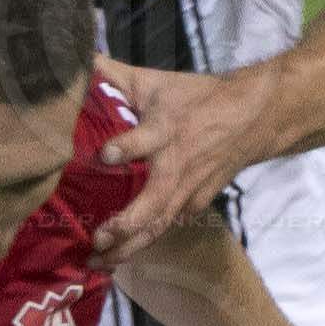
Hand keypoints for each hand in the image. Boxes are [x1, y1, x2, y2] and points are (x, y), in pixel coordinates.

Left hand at [91, 61, 272, 264]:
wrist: (252, 119)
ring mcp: (188, 190)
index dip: (127, 147)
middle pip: (154, 202)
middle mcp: (178, 164)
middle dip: (126, 223)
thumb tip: (71, 62)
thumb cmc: (196, 98)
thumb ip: (112, 76)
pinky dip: (141, 246)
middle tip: (97, 238)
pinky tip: (115, 260)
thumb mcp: (156, 82)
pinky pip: (164, 229)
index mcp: (167, 128)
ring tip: (98, 263)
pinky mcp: (194, 205)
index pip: (147, 138)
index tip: (105, 155)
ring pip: (158, 226)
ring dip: (129, 247)